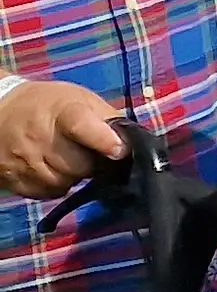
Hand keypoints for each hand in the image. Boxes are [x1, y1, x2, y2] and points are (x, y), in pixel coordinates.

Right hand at [0, 79, 124, 198]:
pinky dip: (55, 185)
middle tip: (87, 153)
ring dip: (73, 176)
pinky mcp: (13, 178)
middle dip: (91, 163)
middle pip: (79, 165)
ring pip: (64, 183)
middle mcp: (40, 137)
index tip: (119, 151)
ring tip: (67, 158)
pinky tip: (52, 169)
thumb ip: (107, 118)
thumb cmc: (48, 104)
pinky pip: (46, 193)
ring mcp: (24, 160)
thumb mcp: (79, 99)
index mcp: (63, 112)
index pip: (82, 127)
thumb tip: (129, 140)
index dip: (104, 141)